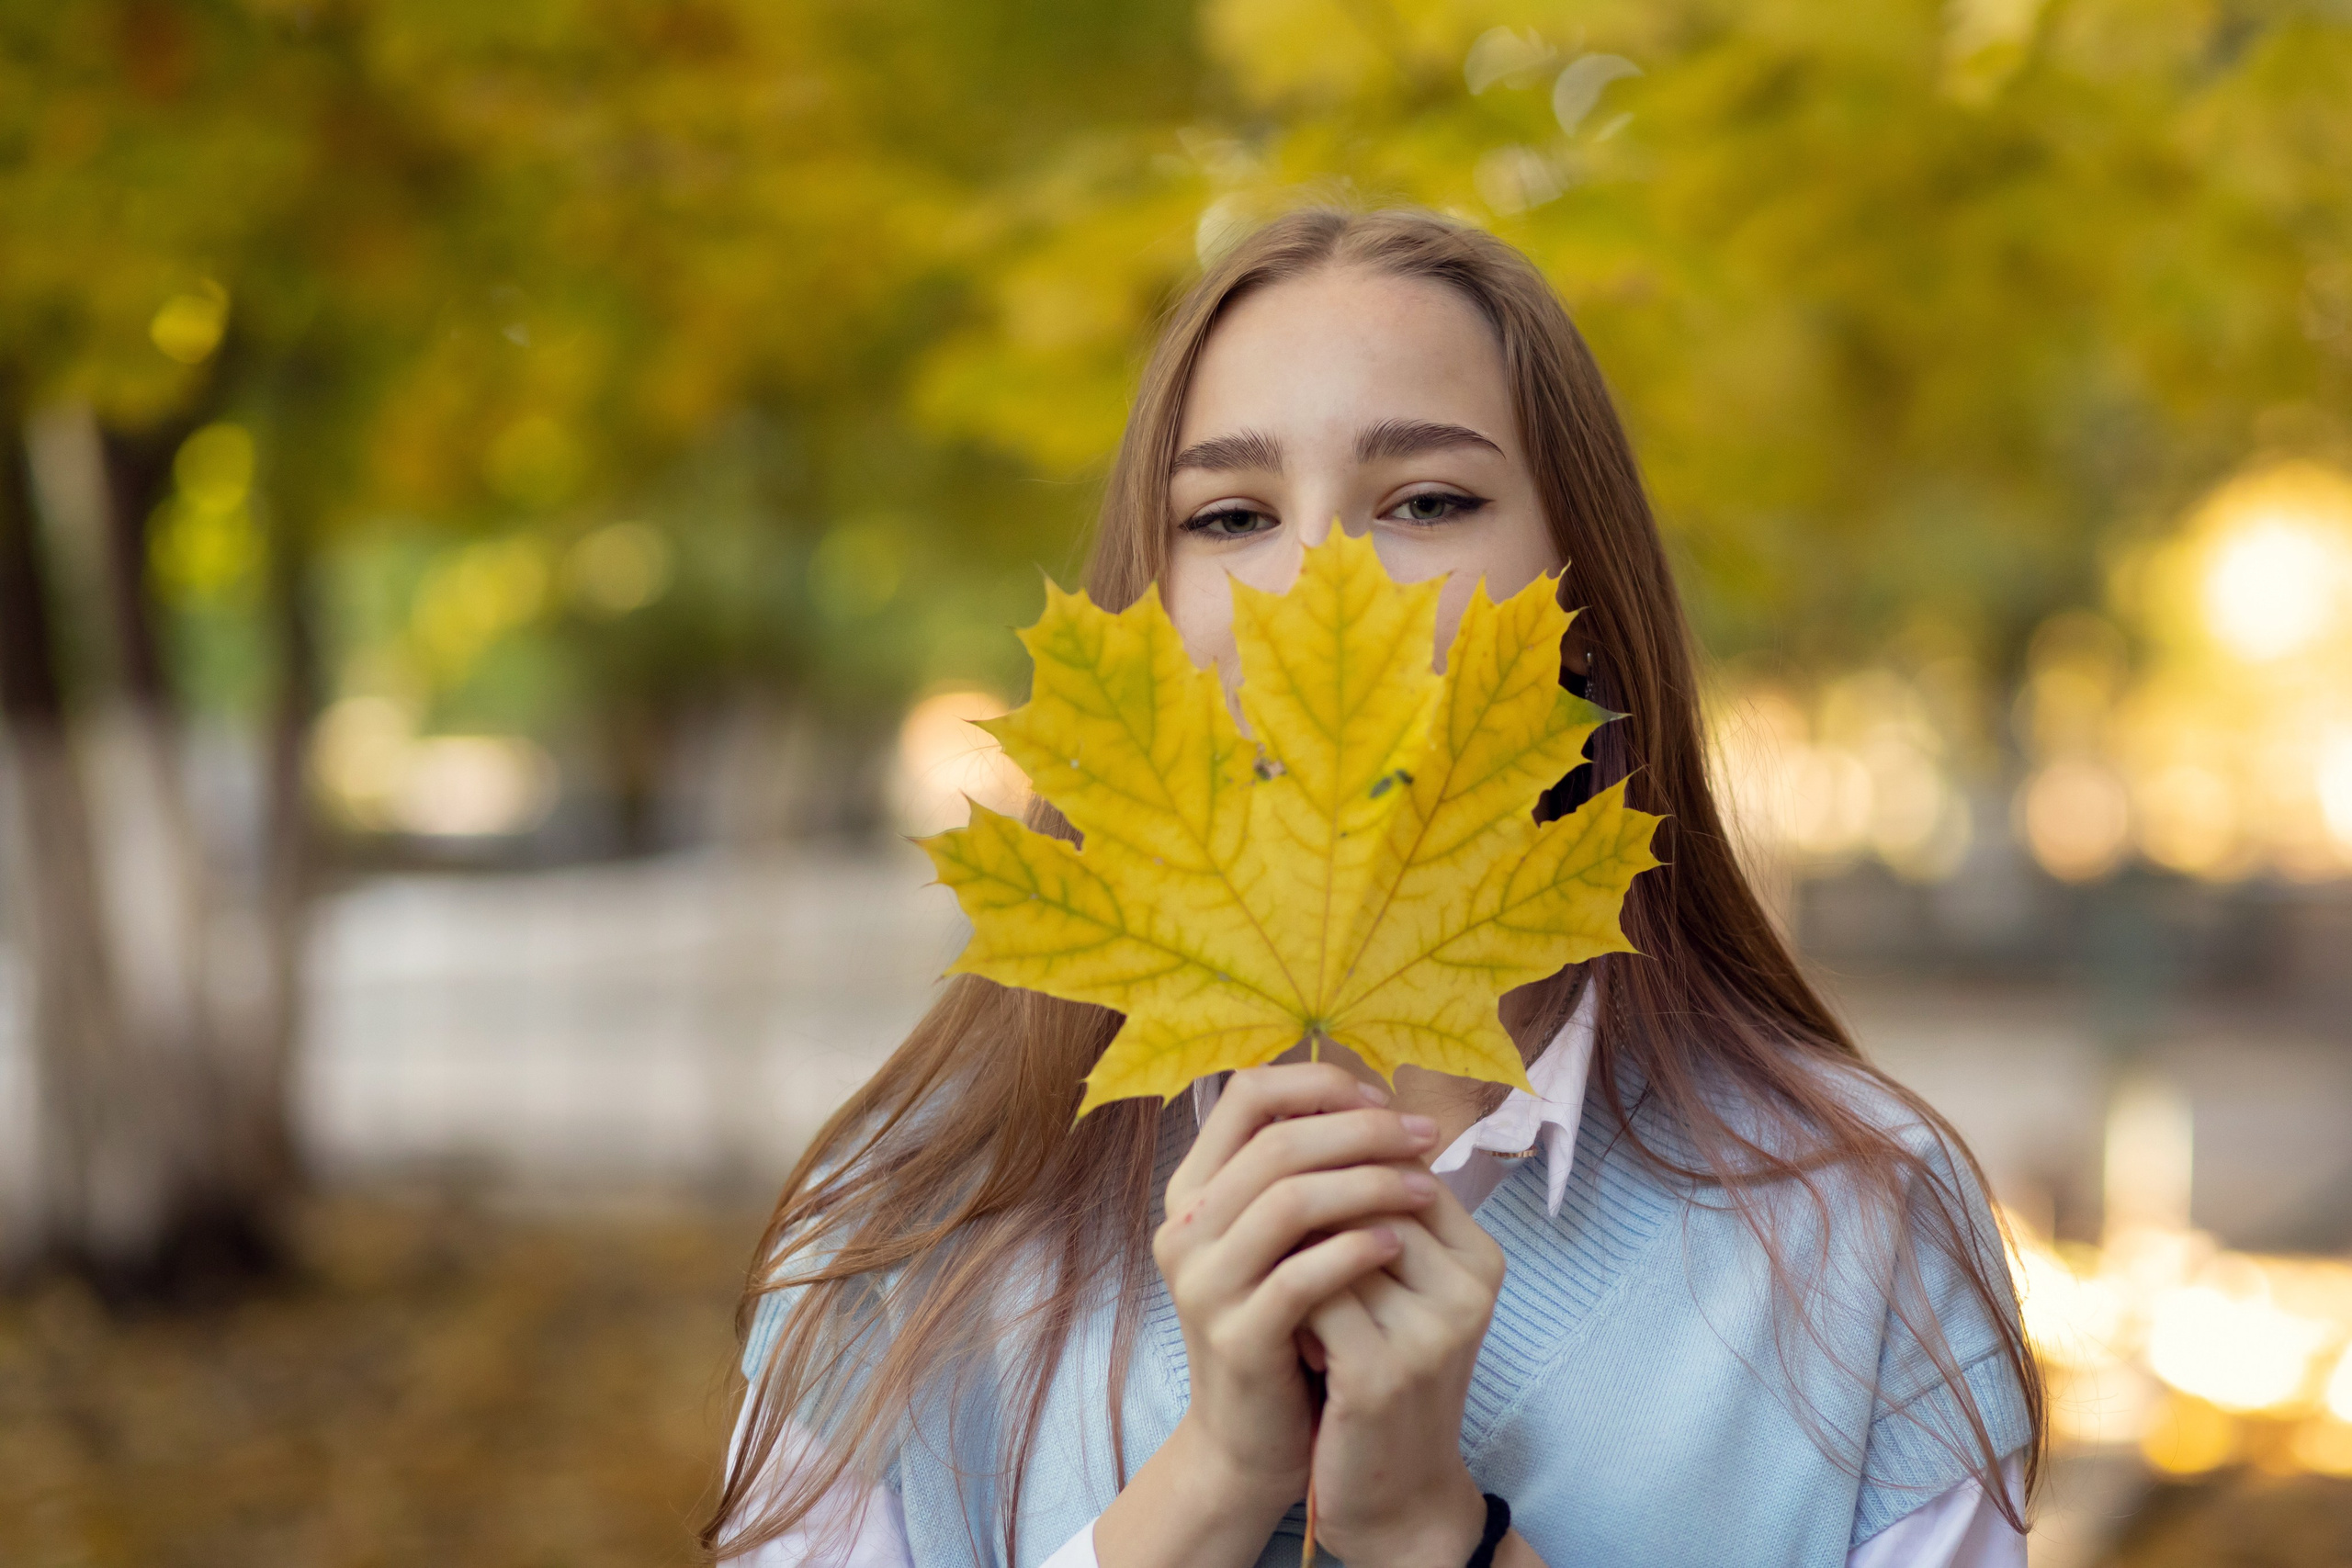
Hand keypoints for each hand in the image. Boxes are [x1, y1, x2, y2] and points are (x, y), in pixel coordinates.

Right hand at [1133, 1063, 1442, 1527]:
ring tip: (1425, 1189)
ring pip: (1288, 1201)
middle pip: (1276, 1142)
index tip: (1381, 1097)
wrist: (1248, 1438)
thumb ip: (1300, 1174)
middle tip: (1425, 1137)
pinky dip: (1356, 1250)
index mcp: (1193, 1188)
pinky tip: (1399, 1244)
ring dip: (1369, 1185)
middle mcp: (1184, 1228)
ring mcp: (1203, 1284)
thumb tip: (1371, 1100)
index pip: (1245, 1093)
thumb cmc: (1281, 1322)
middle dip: (1363, 1130)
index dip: (1318, 1082)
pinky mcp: (1236, 1337)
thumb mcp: (1277, 1239)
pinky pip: (1300, 1277)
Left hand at [1299, 1178, 1508, 1567]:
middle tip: (1284, 1248)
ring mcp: (1430, 1333)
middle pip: (1366, 1195)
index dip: (1338, 1164)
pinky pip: (1314, 1298)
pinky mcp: (1381, 1373)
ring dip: (1293, 1259)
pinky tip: (1288, 1334)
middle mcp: (1468, 1289)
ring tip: (1288, 1293)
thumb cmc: (1386, 1375)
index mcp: (1480, 1258)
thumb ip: (1383, 1216)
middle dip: (1312, 1215)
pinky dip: (1287, 1305)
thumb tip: (1321, 1119)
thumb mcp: (1404, 1292)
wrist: (1396, 1497)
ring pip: (1332, 1241)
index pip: (1401, 1164)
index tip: (1298, 1190)